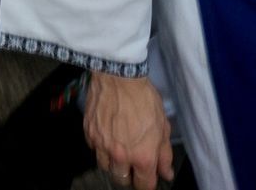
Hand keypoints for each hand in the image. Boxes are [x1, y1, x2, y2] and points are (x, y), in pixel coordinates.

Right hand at [84, 71, 173, 188]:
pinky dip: (100, 147)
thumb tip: (165, 172)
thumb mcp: (163, 127)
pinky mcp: (89, 133)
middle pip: (121, 179)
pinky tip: (108, 136)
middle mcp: (120, 155)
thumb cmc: (143, 98)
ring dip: (113, 163)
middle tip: (133, 165)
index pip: (144, 185)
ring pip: (105, 166)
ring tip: (119, 151)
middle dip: (129, 175)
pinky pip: (94, 149)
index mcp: (142, 156)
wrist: (118, 77)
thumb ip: (164, 154)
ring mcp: (101, 145)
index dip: (147, 184)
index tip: (148, 179)